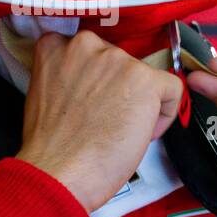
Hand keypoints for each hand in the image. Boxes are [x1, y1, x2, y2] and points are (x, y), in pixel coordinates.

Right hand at [16, 30, 182, 211]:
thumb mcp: (44, 92)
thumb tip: (95, 82)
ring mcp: (117, 60)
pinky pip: (171, 88)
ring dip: (139, 102)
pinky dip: (165, 114)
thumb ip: (66, 74)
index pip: (90, 51)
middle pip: (119, 62)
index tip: (94, 101)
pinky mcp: (144, 80)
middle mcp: (86, 44)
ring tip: (120, 130)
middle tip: (106, 120)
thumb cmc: (50, 146)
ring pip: (144, 76)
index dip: (96, 80)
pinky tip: (142, 133)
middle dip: (118, 89)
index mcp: (57, 46)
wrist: (58, 173)